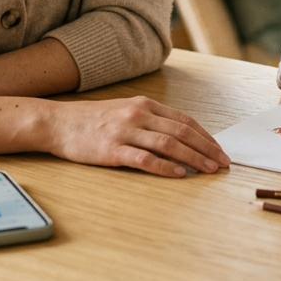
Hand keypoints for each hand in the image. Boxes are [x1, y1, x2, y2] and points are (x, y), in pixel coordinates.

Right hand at [44, 96, 231, 177]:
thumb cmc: (92, 120)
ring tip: (208, 170)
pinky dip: (164, 167)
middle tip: (222, 163)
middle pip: (181, 132)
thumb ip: (150, 121)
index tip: (219, 150)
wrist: (58, 123)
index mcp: (144, 105)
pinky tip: (179, 174)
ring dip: (193, 158)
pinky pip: (144, 159)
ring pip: (168, 145)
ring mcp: (125, 132)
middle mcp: (138, 115)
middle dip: (206, 148)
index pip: (184, 120)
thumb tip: (180, 137)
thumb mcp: (125, 111)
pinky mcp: (112, 150)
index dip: (205, 136)